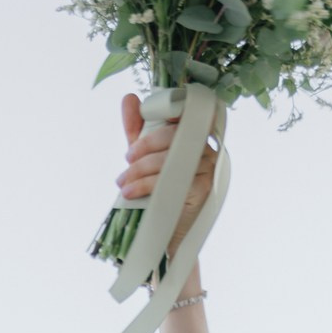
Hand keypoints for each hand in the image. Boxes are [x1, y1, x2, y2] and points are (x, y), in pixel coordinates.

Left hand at [119, 94, 215, 251]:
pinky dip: (146, 185)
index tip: (133, 145)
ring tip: (123, 184)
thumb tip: (129, 98)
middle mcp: (207, 149)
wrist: (167, 234)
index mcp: (195, 137)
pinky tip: (132, 193)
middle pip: (174, 137)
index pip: (180, 119)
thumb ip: (138, 130)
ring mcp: (208, 168)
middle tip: (126, 162)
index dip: (157, 126)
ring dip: (139, 171)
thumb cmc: (159, 193)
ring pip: (170, 159)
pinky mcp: (205, 188)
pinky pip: (172, 179)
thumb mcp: (144, 159)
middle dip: (143, 149)